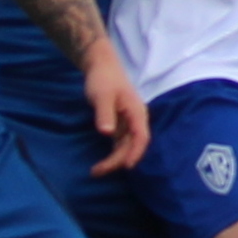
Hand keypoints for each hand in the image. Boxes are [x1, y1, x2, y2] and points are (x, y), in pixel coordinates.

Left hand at [84, 57, 149, 172]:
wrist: (101, 66)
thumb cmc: (103, 79)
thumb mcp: (102, 96)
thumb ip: (105, 114)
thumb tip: (107, 133)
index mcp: (136, 113)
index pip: (141, 137)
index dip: (135, 153)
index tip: (126, 166)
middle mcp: (136, 120)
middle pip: (132, 145)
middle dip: (117, 161)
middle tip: (97, 171)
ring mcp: (128, 122)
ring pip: (126, 146)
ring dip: (114, 160)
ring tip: (96, 171)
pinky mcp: (120, 123)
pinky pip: (120, 142)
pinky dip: (113, 153)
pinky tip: (103, 161)